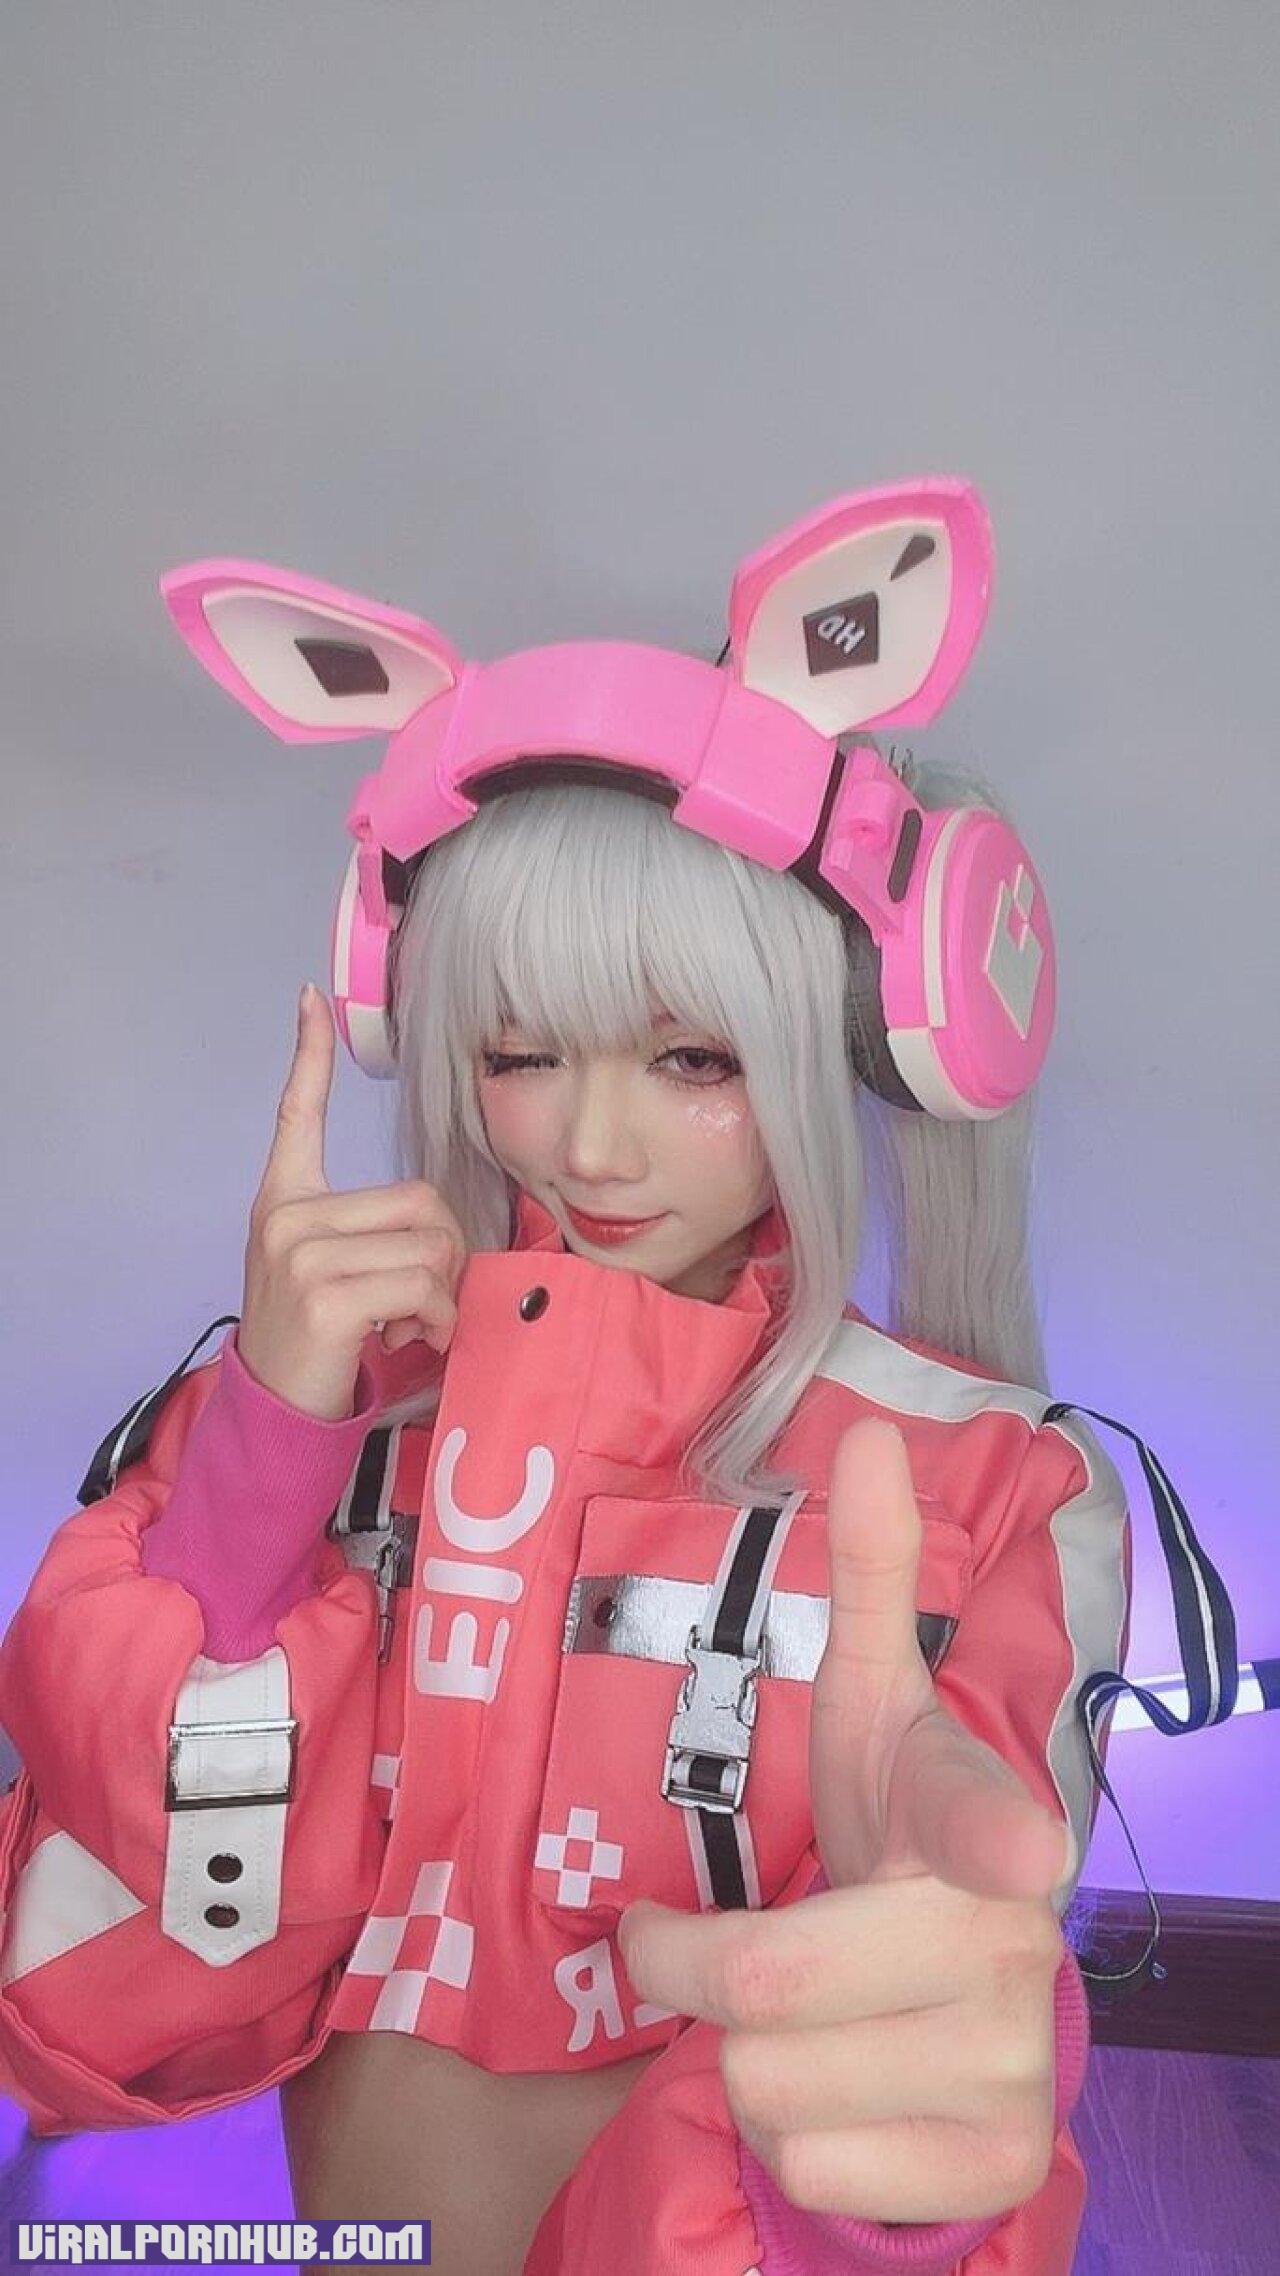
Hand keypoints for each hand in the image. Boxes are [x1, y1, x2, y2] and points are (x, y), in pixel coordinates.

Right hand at [237, 983, 467, 1420]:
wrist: (276, 1409)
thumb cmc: (317, 1341)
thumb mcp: (329, 1270)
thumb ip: (371, 1233)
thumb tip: (442, 1228)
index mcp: (285, 1199)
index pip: (297, 1114)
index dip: (308, 1055)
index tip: (309, 997)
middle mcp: (287, 1215)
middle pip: (421, 1200)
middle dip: (445, 1255)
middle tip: (421, 1300)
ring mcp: (303, 1252)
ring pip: (429, 1247)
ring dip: (442, 1297)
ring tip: (408, 1325)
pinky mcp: (327, 1293)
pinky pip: (422, 1286)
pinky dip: (436, 1319)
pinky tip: (406, 1339)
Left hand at [618, 1417, 1070, 2225]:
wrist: (960, 2009)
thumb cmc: (891, 1841)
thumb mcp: (871, 1713)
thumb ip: (875, 1579)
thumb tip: (868, 1431)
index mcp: (979, 1820)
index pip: (985, 1817)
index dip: (995, 1828)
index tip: (1017, 1845)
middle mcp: (1012, 1945)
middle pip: (766, 1981)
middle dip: (680, 1964)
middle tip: (675, 1942)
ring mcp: (1014, 2067)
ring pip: (768, 2087)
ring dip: (738, 2059)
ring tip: (794, 2016)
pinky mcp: (995, 2166)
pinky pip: (808, 2168)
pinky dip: (788, 2140)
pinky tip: (838, 2091)